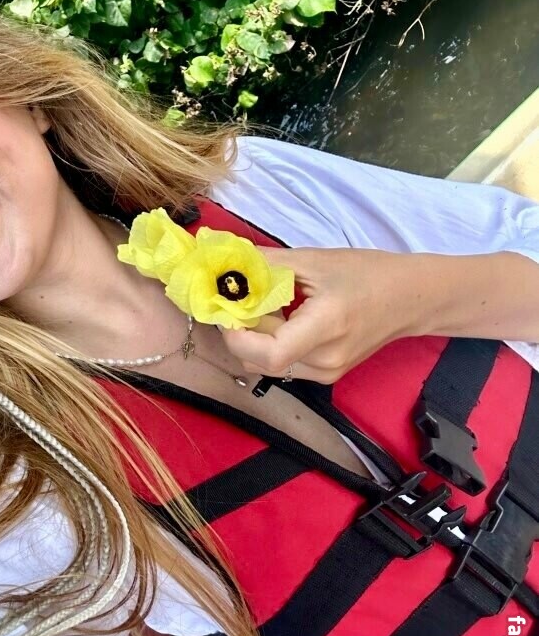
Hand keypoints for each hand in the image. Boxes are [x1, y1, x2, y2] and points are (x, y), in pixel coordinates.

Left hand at [216, 246, 413, 384]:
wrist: (411, 299)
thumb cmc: (368, 273)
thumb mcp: (314, 260)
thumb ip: (266, 264)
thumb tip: (225, 261)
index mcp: (326, 327)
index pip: (267, 352)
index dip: (236, 334)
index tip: (225, 307)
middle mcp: (324, 360)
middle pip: (258, 359)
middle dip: (238, 330)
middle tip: (235, 300)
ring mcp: (326, 373)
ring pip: (265, 365)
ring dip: (252, 339)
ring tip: (260, 307)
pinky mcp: (325, 376)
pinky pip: (281, 365)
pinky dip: (269, 344)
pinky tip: (279, 319)